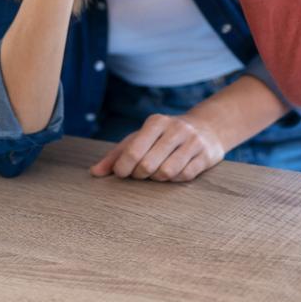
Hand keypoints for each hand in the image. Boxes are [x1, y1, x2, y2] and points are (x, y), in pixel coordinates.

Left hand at [90, 112, 225, 181]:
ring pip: (167, 172)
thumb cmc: (164, 137)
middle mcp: (175, 128)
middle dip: (140, 175)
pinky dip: (175, 179)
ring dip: (158, 178)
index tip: (122, 173)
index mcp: (156, 122)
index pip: (133, 151)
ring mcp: (193, 141)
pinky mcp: (205, 155)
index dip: (124, 168)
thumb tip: (94, 172)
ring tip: (157, 172)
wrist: (207, 128)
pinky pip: (185, 176)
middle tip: (141, 173)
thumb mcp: (141, 138)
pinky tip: (175, 172)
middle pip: (148, 164)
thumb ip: (117, 154)